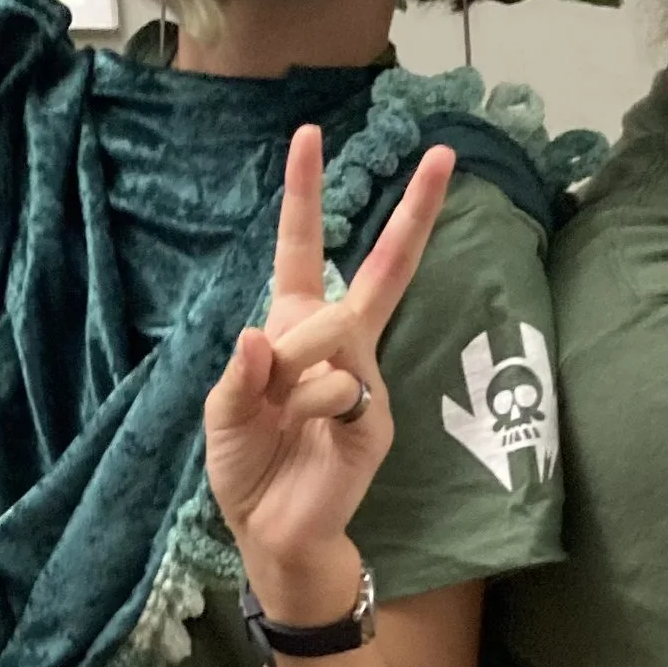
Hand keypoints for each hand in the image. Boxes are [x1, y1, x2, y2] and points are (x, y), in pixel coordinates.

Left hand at [203, 122, 454, 603]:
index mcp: (293, 328)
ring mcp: (365, 377)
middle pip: (382, 268)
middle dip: (413, 211)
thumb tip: (259, 337)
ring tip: (281, 409)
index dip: (303, 196)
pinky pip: (340, 386)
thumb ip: (238, 375)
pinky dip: (310, 405)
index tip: (309, 135)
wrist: (274, 531)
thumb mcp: (224, 414)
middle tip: (443, 153)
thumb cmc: (249, 465)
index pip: (301, 251)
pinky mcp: (377, 416)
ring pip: (333, 331)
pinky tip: (306, 431)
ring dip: (293, 365)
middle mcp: (337, 344)